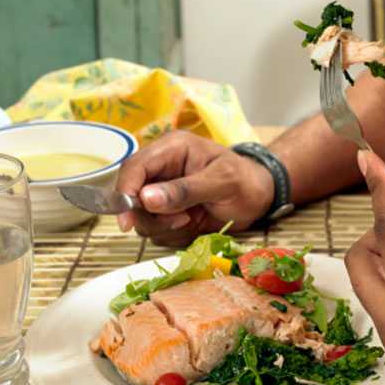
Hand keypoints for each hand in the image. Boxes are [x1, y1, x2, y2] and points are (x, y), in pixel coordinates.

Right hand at [115, 131, 273, 245]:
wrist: (260, 196)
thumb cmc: (245, 180)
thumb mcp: (221, 182)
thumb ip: (184, 190)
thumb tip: (145, 198)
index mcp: (171, 149)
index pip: (133, 168)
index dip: (124, 193)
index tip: (127, 220)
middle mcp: (161, 170)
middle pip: (131, 197)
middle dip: (151, 216)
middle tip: (181, 220)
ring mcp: (162, 193)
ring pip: (142, 219)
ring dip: (164, 227)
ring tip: (191, 219)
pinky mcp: (167, 214)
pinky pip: (156, 232)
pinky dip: (173, 235)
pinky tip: (193, 224)